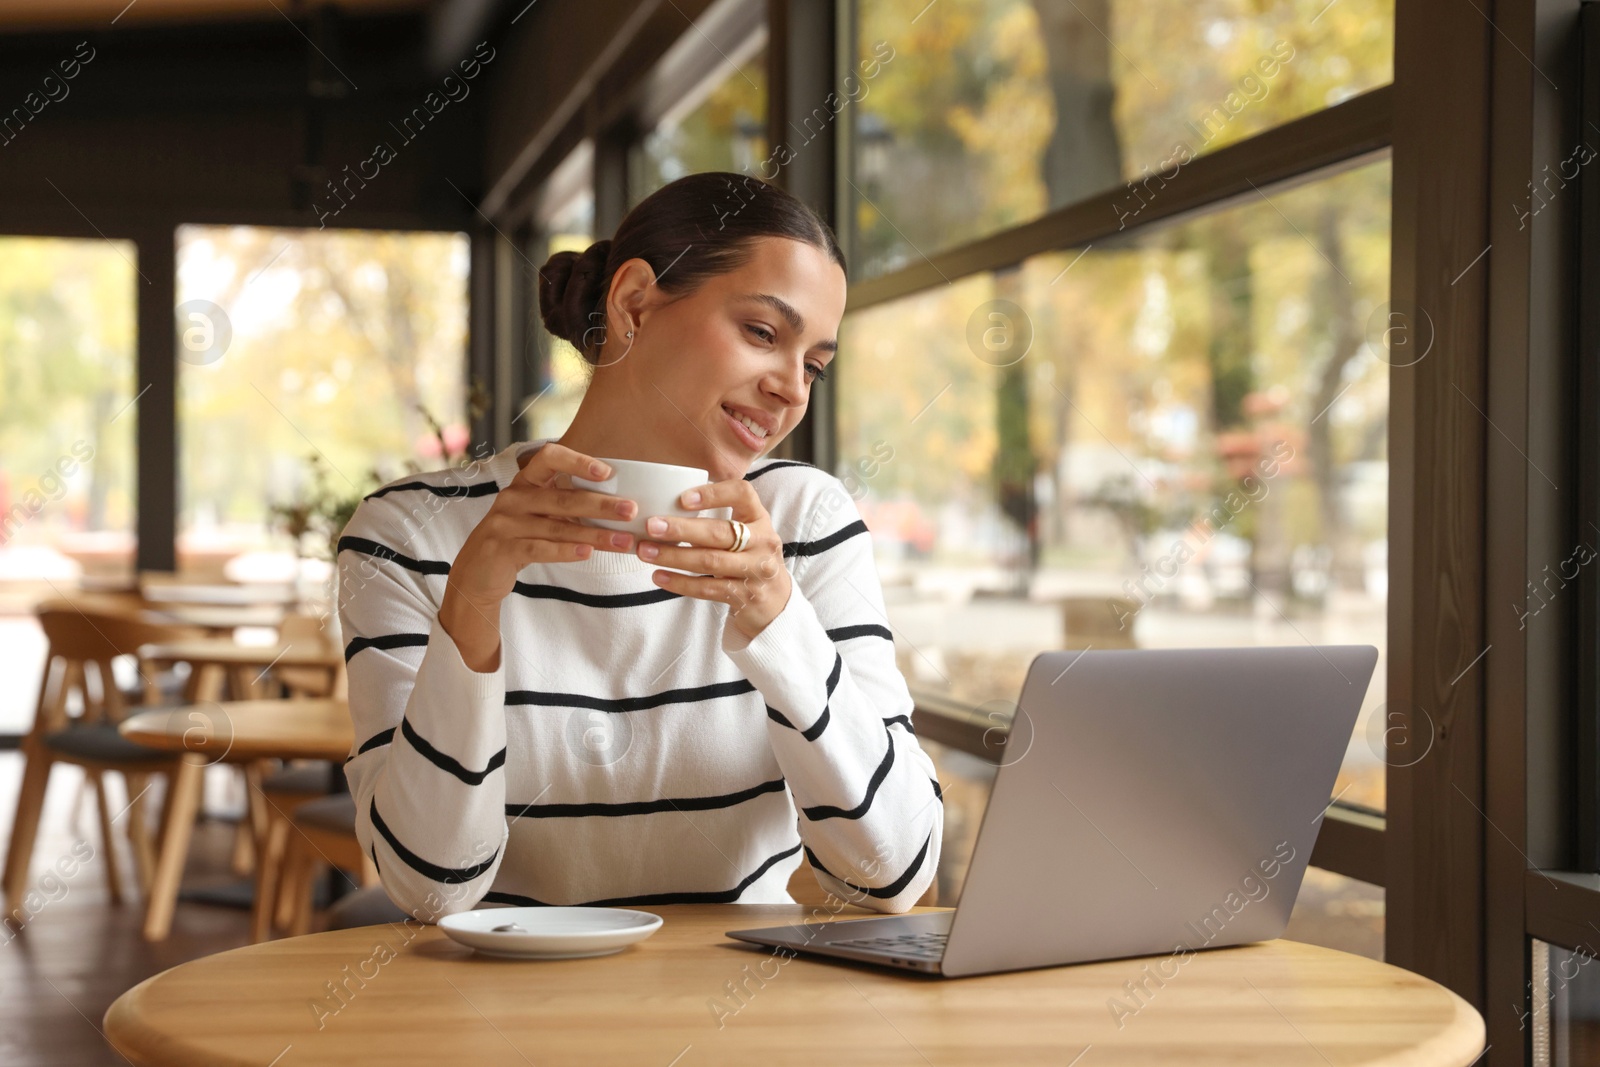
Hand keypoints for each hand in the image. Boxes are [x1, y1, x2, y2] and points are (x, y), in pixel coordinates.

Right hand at [440, 443, 638, 670]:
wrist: (477, 573)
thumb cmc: (519, 538)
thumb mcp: (538, 514)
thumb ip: (566, 504)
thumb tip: (618, 504)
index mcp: (525, 482)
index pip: (549, 457)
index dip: (578, 461)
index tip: (609, 472)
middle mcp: (513, 497)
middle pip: (562, 497)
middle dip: (601, 504)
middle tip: (631, 510)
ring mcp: (505, 522)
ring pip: (557, 527)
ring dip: (595, 535)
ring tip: (623, 541)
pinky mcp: (502, 548)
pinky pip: (540, 548)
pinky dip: (566, 551)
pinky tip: (588, 553)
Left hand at [635, 478, 789, 639]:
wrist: (776, 603)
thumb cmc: (749, 558)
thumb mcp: (746, 533)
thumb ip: (719, 519)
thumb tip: (666, 503)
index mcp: (760, 518)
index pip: (743, 494)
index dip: (713, 494)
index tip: (682, 498)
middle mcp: (763, 542)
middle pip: (720, 532)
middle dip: (681, 529)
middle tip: (650, 525)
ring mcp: (756, 571)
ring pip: (710, 561)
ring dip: (674, 556)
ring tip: (645, 551)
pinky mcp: (745, 596)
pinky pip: (707, 588)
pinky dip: (680, 583)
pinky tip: (658, 576)